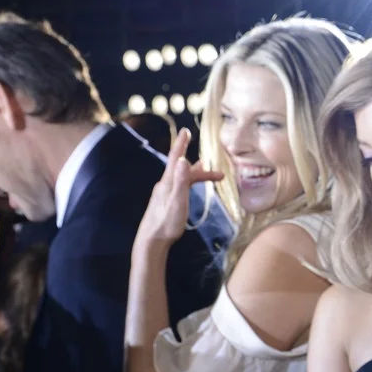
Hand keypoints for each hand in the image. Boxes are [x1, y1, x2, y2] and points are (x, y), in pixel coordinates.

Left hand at [134, 129, 222, 252]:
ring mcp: (165, 194)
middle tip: (220, 172)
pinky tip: (192, 188)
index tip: (186, 130)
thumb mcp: (177, 202)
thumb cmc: (166, 223)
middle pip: (184, 170)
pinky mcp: (166, 202)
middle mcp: (165, 185)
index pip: (175, 158)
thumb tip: (184, 160)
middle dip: (202, 169)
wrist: (151, 241)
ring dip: (198, 176)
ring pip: (184, 179)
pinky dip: (191, 183)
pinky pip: (181, 186)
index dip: (181, 144)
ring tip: (212, 174)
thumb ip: (180, 181)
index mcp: (168, 182)